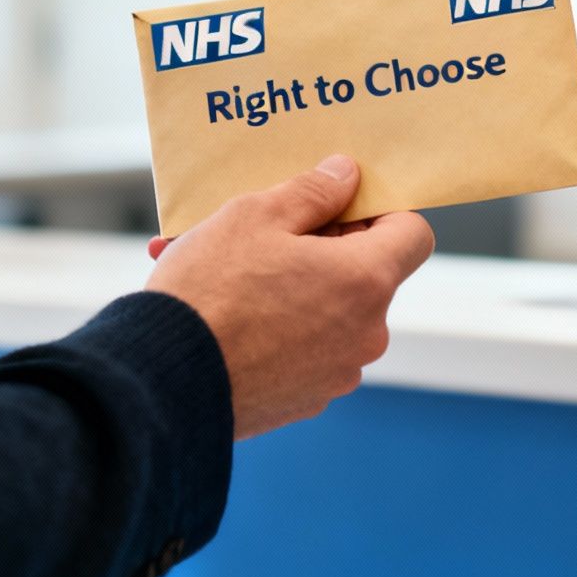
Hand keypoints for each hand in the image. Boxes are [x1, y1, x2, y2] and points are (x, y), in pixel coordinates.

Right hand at [145, 155, 434, 438]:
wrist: (163, 380)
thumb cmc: (211, 291)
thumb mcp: (256, 215)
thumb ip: (312, 191)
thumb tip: (346, 175)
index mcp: (365, 282)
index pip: (414, 234)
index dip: (382, 212)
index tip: (340, 206)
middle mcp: (365, 334)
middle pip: (367, 275)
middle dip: (325, 249)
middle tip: (270, 233)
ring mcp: (336, 374)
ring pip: (329, 314)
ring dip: (295, 289)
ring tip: (230, 273)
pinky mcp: (303, 402)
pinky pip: (303, 351)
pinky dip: (278, 330)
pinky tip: (228, 315)